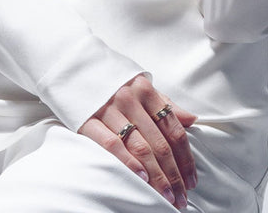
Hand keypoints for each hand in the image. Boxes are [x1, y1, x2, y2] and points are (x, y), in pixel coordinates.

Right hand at [78, 74, 197, 209]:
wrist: (75, 70)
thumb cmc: (114, 83)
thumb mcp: (142, 87)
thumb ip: (166, 104)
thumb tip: (192, 120)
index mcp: (146, 90)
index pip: (172, 128)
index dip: (184, 156)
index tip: (191, 178)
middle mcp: (130, 99)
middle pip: (159, 142)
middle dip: (173, 173)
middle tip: (181, 196)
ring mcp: (110, 110)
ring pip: (139, 147)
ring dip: (156, 175)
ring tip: (166, 195)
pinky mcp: (89, 120)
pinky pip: (112, 145)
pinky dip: (128, 162)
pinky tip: (141, 178)